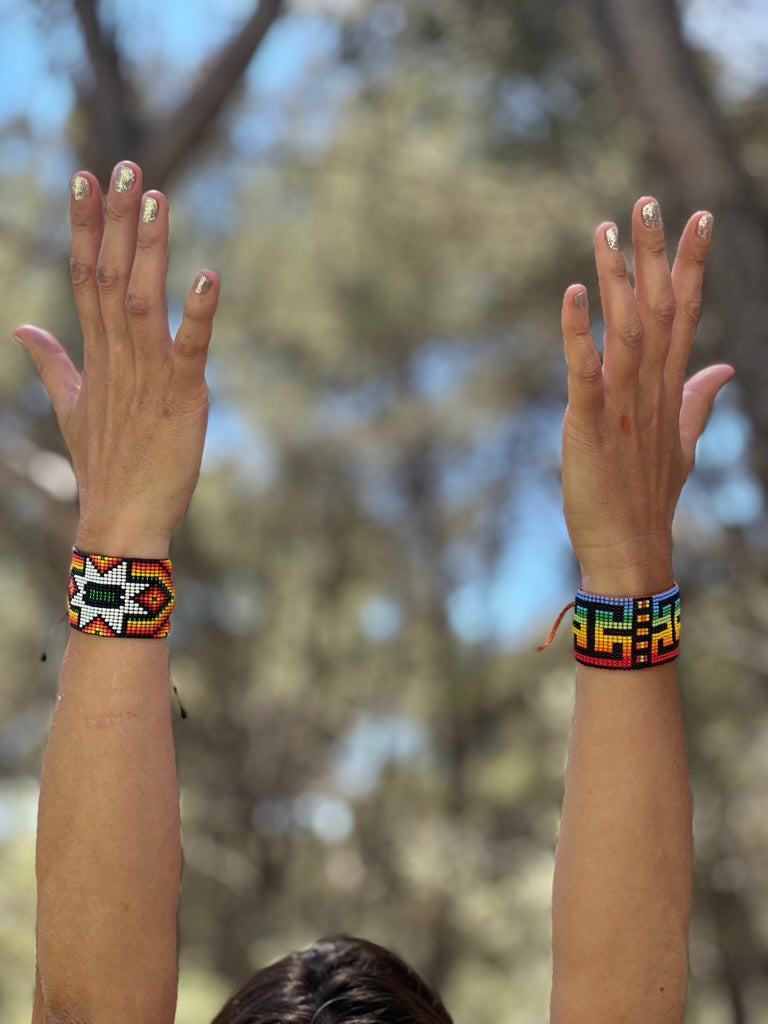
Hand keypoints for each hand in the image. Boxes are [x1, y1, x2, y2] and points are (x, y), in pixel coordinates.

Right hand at [13, 161, 218, 556]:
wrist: (121, 520)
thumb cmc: (103, 462)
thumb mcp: (70, 404)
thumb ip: (51, 361)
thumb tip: (22, 326)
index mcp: (95, 352)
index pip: (84, 275)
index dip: (85, 225)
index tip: (85, 177)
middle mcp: (117, 355)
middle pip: (109, 275)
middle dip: (115, 220)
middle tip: (124, 165)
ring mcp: (148, 374)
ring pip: (143, 300)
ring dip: (148, 250)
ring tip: (155, 198)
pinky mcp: (183, 396)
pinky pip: (191, 349)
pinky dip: (200, 314)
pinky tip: (209, 276)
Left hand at [561, 197, 732, 594]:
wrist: (629, 549)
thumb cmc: (648, 496)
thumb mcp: (682, 441)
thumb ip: (700, 399)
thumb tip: (724, 367)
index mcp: (670, 388)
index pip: (686, 314)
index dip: (691, 265)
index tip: (697, 217)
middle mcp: (651, 388)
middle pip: (660, 309)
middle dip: (656, 254)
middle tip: (649, 201)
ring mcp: (623, 404)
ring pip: (626, 328)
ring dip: (617, 278)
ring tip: (607, 228)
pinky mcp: (590, 423)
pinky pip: (585, 371)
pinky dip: (578, 333)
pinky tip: (572, 295)